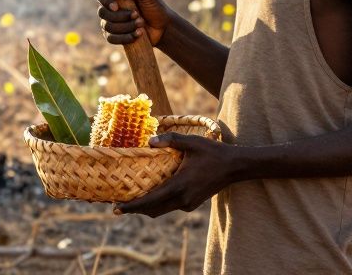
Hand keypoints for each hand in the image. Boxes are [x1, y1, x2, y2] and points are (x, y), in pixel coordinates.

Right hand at [92, 0, 176, 46]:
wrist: (164, 27)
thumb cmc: (155, 7)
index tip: (115, 6)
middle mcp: (110, 8)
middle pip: (102, 12)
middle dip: (121, 16)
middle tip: (137, 14)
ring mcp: (110, 23)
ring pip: (107, 27)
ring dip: (126, 26)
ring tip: (141, 24)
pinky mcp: (115, 36)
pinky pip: (111, 39)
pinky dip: (125, 37)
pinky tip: (138, 34)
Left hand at [114, 133, 237, 216]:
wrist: (234, 167)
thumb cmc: (213, 152)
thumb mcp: (191, 142)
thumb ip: (170, 140)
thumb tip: (149, 141)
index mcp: (179, 186)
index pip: (150, 201)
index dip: (132, 206)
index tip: (116, 208)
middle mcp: (182, 199)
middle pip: (152, 210)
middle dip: (135, 209)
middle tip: (117, 206)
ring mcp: (188, 204)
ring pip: (161, 210)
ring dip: (146, 208)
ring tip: (131, 201)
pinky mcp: (192, 204)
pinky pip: (170, 206)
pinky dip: (159, 204)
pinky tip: (152, 194)